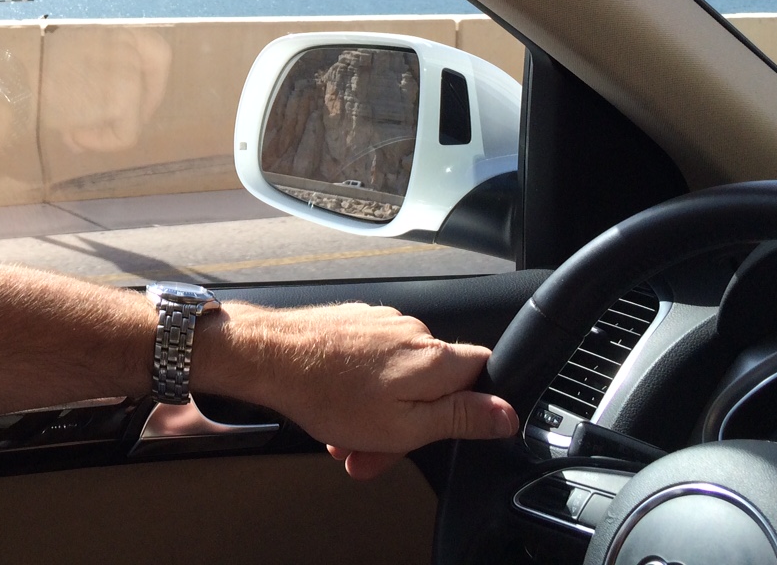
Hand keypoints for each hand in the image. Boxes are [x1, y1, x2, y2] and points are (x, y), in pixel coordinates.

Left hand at [193, 301, 518, 479]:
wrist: (270, 356)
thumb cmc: (329, 393)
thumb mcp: (404, 426)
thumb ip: (460, 418)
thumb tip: (506, 414)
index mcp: (434, 359)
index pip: (482, 373)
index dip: (472, 407)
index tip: (448, 429)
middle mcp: (413, 332)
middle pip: (433, 385)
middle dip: (405, 426)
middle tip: (372, 452)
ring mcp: (381, 324)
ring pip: (397, 379)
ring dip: (376, 413)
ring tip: (343, 437)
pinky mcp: (355, 323)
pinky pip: (371, 363)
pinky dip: (359, 390)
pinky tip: (334, 409)